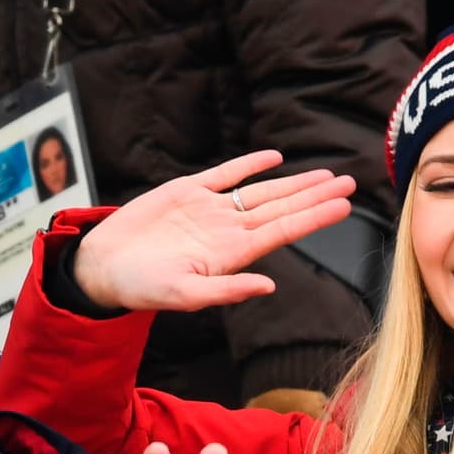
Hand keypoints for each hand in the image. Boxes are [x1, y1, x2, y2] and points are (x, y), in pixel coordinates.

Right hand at [74, 150, 356, 310]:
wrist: (103, 268)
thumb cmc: (143, 288)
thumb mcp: (185, 295)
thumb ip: (228, 291)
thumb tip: (268, 286)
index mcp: (233, 253)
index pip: (284, 230)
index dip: (315, 217)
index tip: (345, 207)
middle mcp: (229, 229)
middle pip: (283, 207)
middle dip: (316, 195)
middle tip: (350, 183)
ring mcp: (210, 209)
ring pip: (262, 190)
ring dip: (294, 182)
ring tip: (326, 175)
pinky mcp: (187, 192)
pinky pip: (226, 174)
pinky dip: (250, 164)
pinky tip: (275, 158)